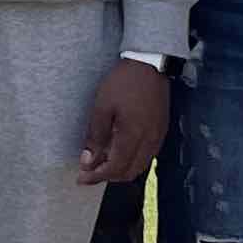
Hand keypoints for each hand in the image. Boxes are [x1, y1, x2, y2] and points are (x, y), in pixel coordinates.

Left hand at [77, 60, 170, 183]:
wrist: (149, 64)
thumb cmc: (123, 83)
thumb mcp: (102, 107)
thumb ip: (95, 137)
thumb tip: (87, 161)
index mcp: (133, 136)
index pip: (115, 169)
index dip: (97, 176)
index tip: (81, 177)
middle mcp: (149, 141)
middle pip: (129, 172)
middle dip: (108, 176)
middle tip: (89, 172)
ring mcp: (158, 137)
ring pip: (139, 166)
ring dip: (120, 170)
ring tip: (102, 163)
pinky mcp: (161, 130)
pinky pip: (147, 156)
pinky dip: (132, 161)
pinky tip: (119, 152)